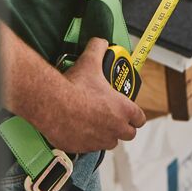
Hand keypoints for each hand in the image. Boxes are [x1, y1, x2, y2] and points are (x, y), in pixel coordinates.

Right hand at [38, 38, 145, 152]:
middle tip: (112, 118)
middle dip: (122, 127)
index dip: (135, 115)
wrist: (52, 103)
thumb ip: (99, 48)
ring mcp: (99, 141)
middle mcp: (115, 128)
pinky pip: (90, 148)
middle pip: (128, 134)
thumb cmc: (74, 86)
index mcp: (123, 110)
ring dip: (106, 135)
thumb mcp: (90, 61)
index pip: (140, 119)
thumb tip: (101, 41)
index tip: (129, 112)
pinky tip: (80, 130)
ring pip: (110, 143)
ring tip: (97, 124)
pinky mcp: (83, 148)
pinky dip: (87, 141)